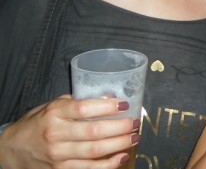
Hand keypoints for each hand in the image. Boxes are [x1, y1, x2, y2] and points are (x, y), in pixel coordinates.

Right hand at [0, 95, 139, 168]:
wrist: (14, 149)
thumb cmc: (39, 122)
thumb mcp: (53, 105)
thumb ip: (77, 102)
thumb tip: (108, 99)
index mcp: (55, 113)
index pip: (84, 108)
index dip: (107, 106)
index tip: (124, 103)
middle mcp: (56, 134)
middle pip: (94, 131)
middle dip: (120, 127)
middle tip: (135, 122)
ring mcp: (58, 155)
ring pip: (95, 151)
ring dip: (119, 145)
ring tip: (134, 137)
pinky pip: (89, 168)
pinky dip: (109, 164)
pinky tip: (123, 156)